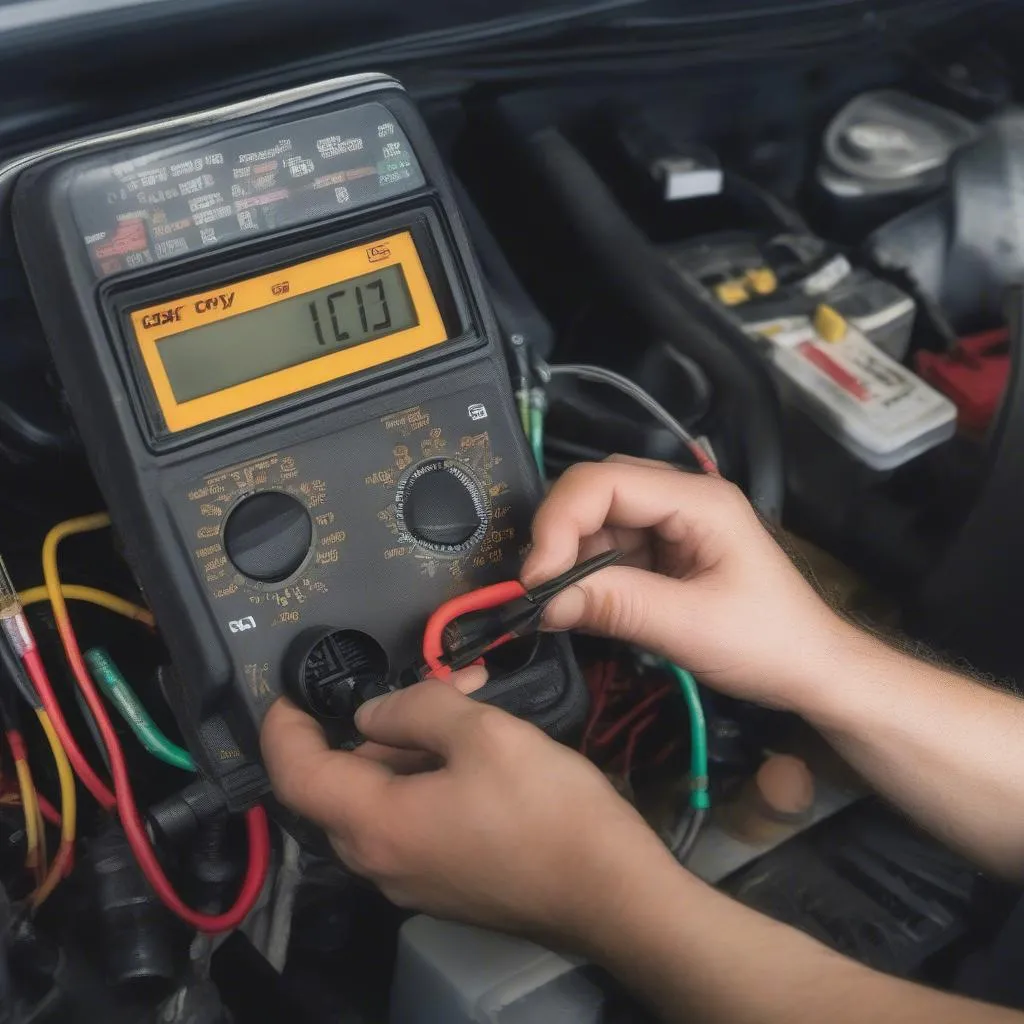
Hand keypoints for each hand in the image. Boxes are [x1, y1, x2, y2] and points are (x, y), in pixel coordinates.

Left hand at [261, 669, 670, 945]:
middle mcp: (380, 863)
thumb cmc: (547, 810)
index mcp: (376, 826)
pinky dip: (432, 776)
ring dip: (415, 745)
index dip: (283, 728)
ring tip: (471, 703)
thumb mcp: (483, 734)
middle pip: (345, 784)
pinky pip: (415, 821)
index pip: (296, 776)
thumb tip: (371, 714)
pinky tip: (481, 747)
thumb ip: (415, 710)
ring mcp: (413, 880)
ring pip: (386, 799)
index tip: (291, 691)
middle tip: (431, 682)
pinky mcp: (447, 884)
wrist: (615, 894)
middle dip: (379, 724)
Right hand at [522, 457, 851, 711]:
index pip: (606, 482)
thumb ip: (615, 605)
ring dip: (571, 559)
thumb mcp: (689, 627)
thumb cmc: (767, 644)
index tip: (537, 579)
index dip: (559, 522)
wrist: (813, 671)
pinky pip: (610, 548)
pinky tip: (582, 604)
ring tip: (560, 603)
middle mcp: (682, 498)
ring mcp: (673, 523)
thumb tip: (540, 600)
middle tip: (539, 589)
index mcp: (699, 499)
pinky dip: (587, 574)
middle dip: (560, 536)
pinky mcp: (665, 551)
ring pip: (597, 521)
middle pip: (596, 492)